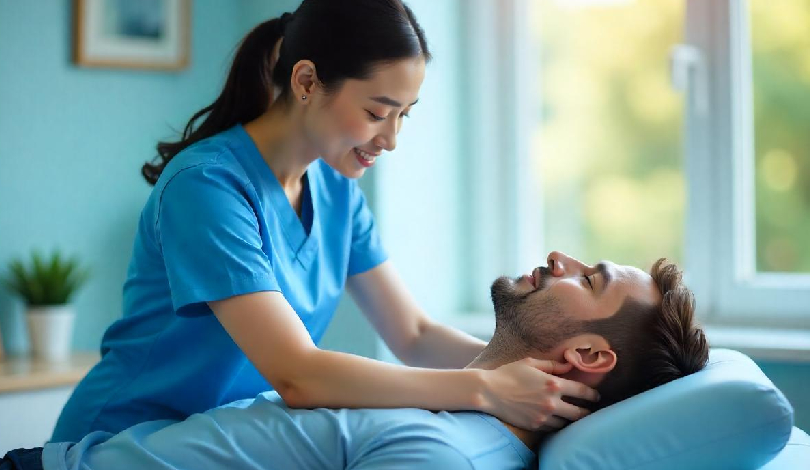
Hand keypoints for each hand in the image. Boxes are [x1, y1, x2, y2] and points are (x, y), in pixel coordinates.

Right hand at [480, 357, 599, 430]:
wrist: (489, 391)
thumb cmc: (508, 373)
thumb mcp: (530, 362)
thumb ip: (552, 365)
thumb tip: (568, 366)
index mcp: (553, 384)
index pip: (582, 392)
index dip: (592, 394)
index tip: (596, 396)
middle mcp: (552, 402)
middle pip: (579, 413)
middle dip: (587, 411)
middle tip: (589, 410)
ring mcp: (543, 416)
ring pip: (566, 423)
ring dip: (571, 419)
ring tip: (573, 416)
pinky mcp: (535, 426)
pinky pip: (552, 428)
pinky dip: (556, 424)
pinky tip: (556, 419)